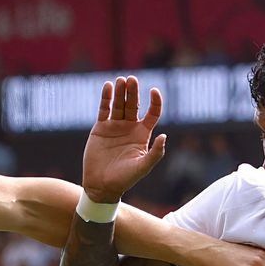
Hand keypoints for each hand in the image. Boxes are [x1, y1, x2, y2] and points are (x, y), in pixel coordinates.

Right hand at [82, 76, 166, 203]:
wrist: (101, 185)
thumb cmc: (124, 179)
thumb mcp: (143, 167)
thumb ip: (155, 153)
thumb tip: (164, 136)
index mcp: (142, 135)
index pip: (152, 113)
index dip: (155, 102)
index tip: (154, 91)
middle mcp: (130, 128)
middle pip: (134, 105)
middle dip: (133, 92)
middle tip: (132, 80)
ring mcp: (115, 127)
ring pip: (119, 104)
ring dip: (120, 92)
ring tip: (120, 80)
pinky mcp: (100, 128)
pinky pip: (104, 109)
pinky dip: (106, 98)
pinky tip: (108, 86)